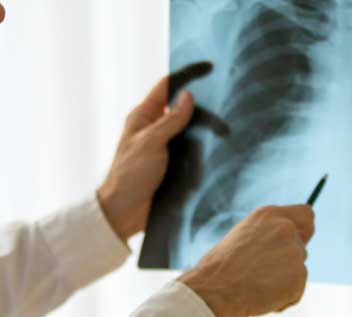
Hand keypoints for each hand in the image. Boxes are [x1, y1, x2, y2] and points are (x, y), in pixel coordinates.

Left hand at [98, 63, 220, 241]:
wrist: (124, 213)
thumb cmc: (130, 175)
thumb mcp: (151, 142)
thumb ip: (171, 120)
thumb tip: (188, 96)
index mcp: (143, 117)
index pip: (166, 87)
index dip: (185, 76)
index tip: (207, 68)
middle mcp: (154, 129)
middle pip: (180, 109)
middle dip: (200, 105)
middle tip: (225, 101)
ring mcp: (164, 148)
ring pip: (189, 131)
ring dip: (204, 131)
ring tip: (228, 126)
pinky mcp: (172, 166)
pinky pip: (191, 152)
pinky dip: (203, 150)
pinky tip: (220, 148)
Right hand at [178, 205, 315, 316]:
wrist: (213, 290)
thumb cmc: (219, 268)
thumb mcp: (242, 237)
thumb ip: (267, 236)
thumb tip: (285, 245)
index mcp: (269, 214)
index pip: (306, 215)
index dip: (302, 231)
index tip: (295, 243)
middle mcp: (286, 228)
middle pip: (302, 248)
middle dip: (288, 262)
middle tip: (261, 273)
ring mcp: (295, 252)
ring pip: (298, 271)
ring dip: (283, 282)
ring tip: (255, 286)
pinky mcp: (299, 276)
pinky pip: (296, 292)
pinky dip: (283, 299)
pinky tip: (261, 297)